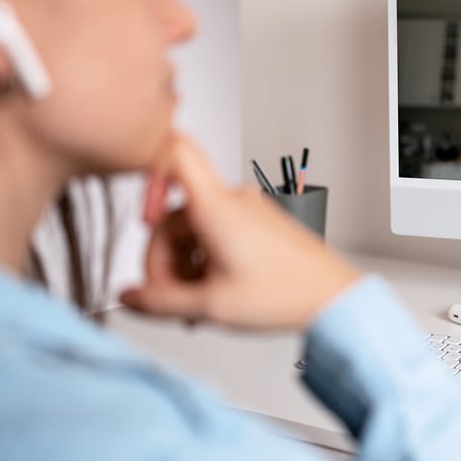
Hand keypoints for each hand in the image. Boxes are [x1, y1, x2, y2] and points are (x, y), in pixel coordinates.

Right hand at [119, 135, 360, 329]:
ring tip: (195, 307)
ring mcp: (248, 211)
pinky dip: (205, 262)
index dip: (149, 177)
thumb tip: (128, 298)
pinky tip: (211, 295)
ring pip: (194, 231)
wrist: (332, 297)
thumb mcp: (211, 306)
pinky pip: (216, 235)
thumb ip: (160, 302)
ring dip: (184, 267)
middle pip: (175, 216)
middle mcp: (233, 201)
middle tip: (169, 300)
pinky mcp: (259, 224)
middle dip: (164, 260)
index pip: (176, 153)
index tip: (144, 219)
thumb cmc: (286, 293)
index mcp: (217, 208)